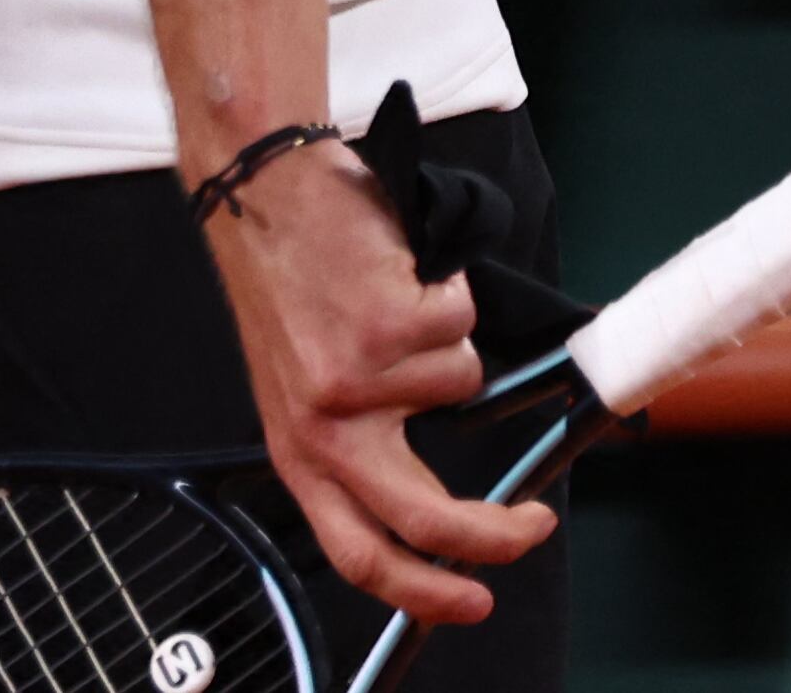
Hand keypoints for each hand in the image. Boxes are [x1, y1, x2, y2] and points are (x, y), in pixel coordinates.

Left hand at [205, 147, 555, 626]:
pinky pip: (460, 322)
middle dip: (498, 536)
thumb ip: (353, 444)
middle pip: (428, 520)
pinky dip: (444, 293)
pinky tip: (393, 268)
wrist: (256, 187)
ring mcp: (359, 377)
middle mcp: (324, 423)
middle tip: (534, 524)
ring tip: (390, 296)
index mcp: (298, 447)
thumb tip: (432, 508)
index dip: (426, 594)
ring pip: (462, 381)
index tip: (475, 603)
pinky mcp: (390, 325)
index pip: (358, 552)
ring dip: (444, 339)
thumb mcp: (301, 381)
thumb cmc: (286, 277)